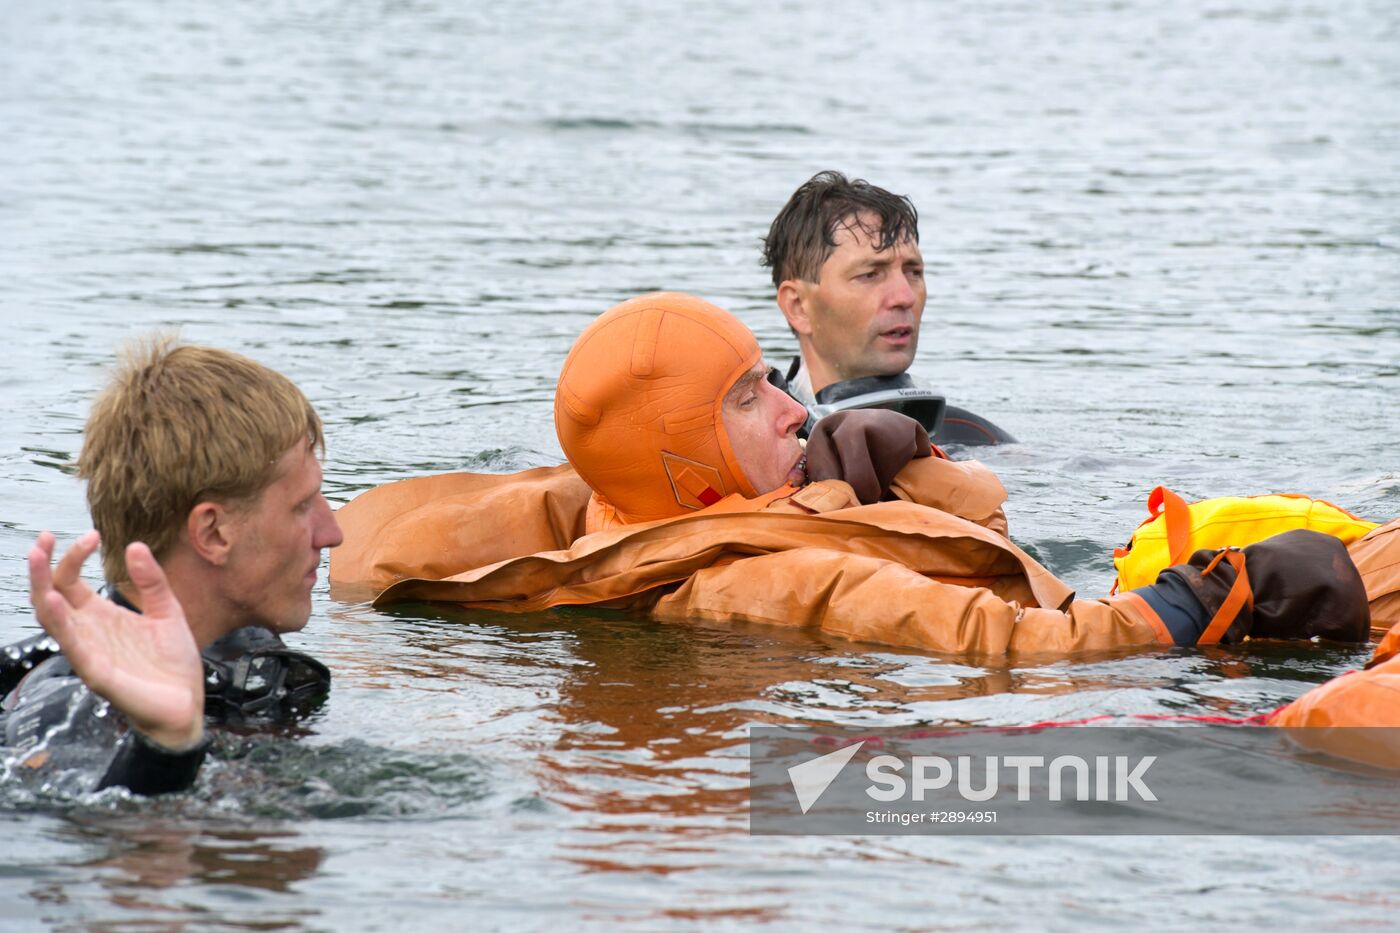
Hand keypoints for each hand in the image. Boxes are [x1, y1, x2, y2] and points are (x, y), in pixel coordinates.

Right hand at [28, 531, 204, 749]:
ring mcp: (89, 652)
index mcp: (100, 616)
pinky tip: (55, 600)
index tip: (92, 534)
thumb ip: (152, 581)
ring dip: (42, 588)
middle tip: (44, 537)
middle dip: (43, 567)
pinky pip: (73, 647)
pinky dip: (61, 624)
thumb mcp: (167, 611)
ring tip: (39, 559)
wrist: (187, 702)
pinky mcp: (98, 673)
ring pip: (52, 619)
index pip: (70, 581)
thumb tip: (134, 545)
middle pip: (50, 596)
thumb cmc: (171, 662)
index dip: (74, 556)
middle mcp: (88, 632)